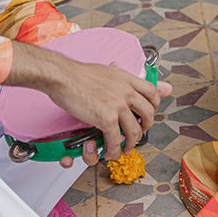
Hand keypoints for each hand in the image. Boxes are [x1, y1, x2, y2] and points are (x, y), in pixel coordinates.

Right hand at [7, 41, 172, 163]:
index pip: (152, 92)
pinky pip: (116, 140)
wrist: (63, 77)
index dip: (154, 106)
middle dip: (146, 127)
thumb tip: (119, 65)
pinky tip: (109, 152)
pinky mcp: (106, 119)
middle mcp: (127, 91)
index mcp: (127, 79)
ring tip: (125, 148)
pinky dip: (114, 150)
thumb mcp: (105, 69)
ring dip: (131, 143)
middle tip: (138, 133)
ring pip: (135, 131)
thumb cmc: (79, 74)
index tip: (148, 114)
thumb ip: (116, 70)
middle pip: (148, 113)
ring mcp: (118, 106)